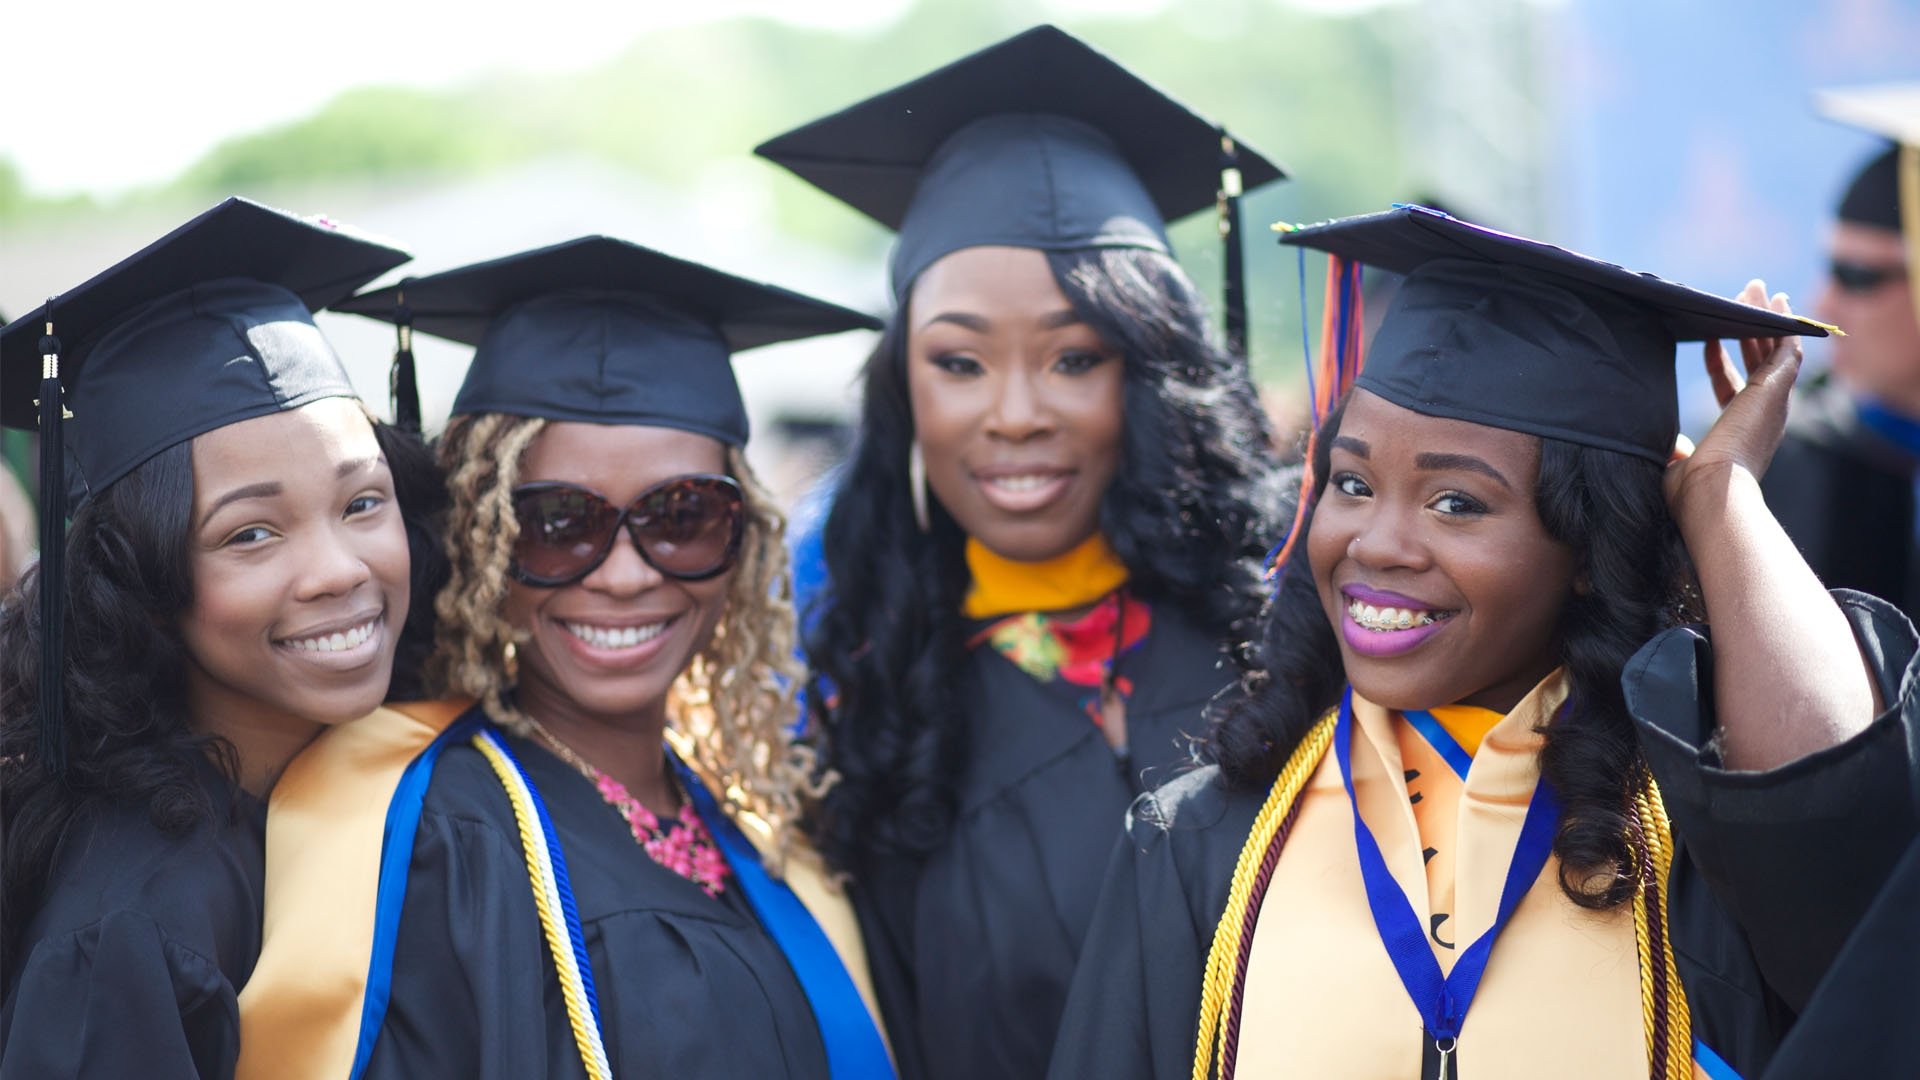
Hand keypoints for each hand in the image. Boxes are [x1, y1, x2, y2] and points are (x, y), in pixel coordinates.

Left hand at [1664, 280, 1802, 510]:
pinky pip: (1786, 349)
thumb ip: (1675, 452)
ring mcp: (1772, 403)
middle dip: (1752, 329)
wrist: (1711, 493)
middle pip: (1760, 361)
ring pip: (1775, 349)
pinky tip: (1776, 302)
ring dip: (1767, 317)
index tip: (1707, 337)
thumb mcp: (1676, 465)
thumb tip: (1668, 447)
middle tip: (1747, 298)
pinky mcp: (1775, 391)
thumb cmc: (1690, 491)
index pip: (1731, 386)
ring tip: (1757, 288)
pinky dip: (1783, 326)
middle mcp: (1762, 416)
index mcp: (1740, 432)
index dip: (1719, 360)